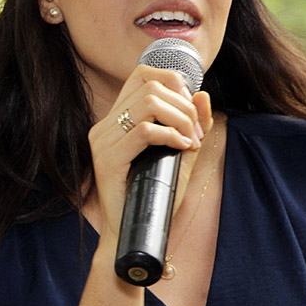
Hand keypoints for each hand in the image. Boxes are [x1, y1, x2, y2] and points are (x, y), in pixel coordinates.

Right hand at [88, 64, 213, 236]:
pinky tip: (181, 148)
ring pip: (149, 102)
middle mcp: (105, 126)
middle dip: (184, 105)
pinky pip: (145, 131)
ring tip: (189, 141)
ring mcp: (103, 142)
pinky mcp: (107, 160)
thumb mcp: (180, 154)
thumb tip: (202, 95)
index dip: (174, 82)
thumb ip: (190, 126)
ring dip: (180, 119)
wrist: (134, 231)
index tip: (190, 111)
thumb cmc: (155, 196)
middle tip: (195, 134)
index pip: (142, 74)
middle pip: (151, 85)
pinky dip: (171, 135)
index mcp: (116, 120)